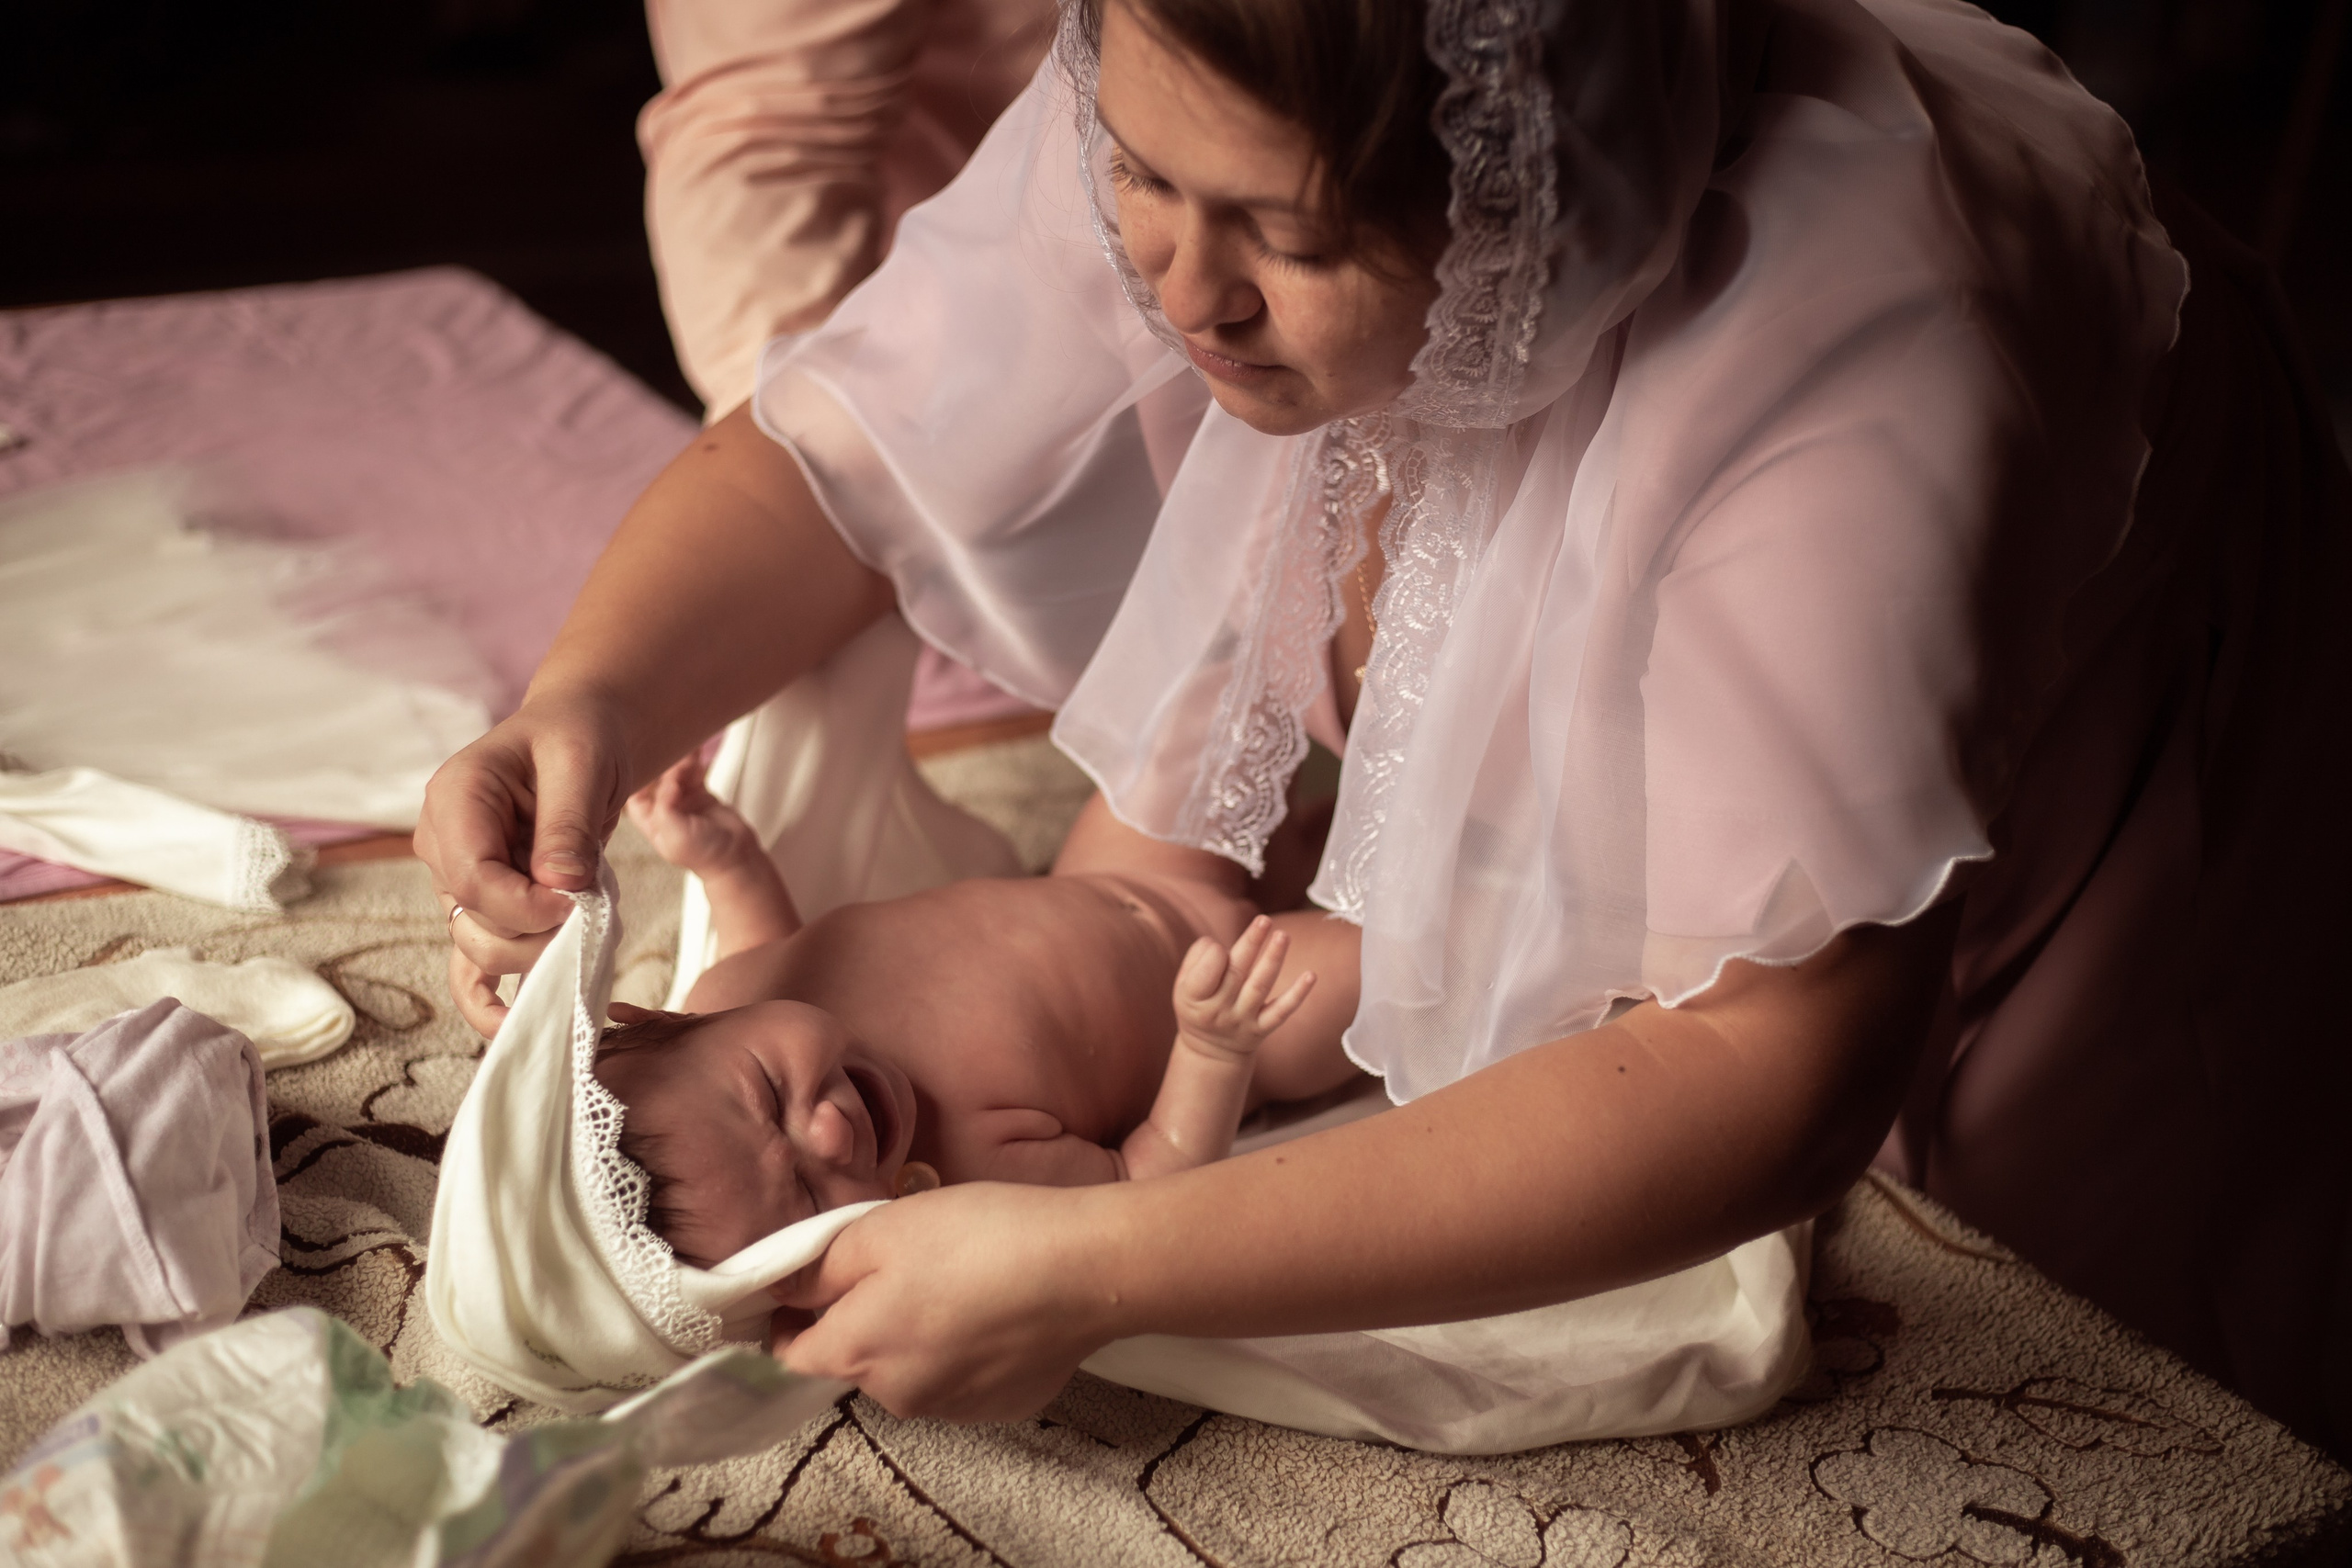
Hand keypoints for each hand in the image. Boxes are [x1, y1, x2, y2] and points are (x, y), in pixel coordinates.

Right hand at [417, 692, 630, 1036]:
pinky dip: (489, 999)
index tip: (576, 901)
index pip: (473, 878)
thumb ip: (568, 826)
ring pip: (478, 947)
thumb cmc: (579, 738)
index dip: (524, 905)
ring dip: (539, 952)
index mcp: (454, 798)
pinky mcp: (480, 906)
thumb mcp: (581, 764)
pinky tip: (510, 1028)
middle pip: (473, 921)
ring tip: (591, 921)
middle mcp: (442, 844)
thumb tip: (562, 888)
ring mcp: (457, 880)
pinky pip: (471, 965)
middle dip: (536, 934)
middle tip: (595, 913)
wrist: (581, 737)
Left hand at [624, 754, 758, 875]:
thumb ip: (665, 807)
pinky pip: (694, 773)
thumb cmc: (704, 853)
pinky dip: (695, 761)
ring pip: (676, 774)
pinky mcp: (700, 794)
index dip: (636, 780)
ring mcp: (683, 801)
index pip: (634, 797)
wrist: (737, 856)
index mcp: (652, 824)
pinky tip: (696, 750)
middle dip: (661, 765)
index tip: (641, 762)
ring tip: (687, 750)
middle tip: (668, 750)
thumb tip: (667, 780)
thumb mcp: (677, 834)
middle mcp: (664, 811)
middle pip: (656, 782)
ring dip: (680, 761)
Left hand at [773, 1183, 1122, 1421]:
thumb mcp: (883, 1229)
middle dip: (867, 1318)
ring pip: (912, 1371)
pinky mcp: (1003, 1405)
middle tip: (906, 1263)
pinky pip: (964, 1379)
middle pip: (857, 1360)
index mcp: (858, 1351)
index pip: (790, 1355)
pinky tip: (998, 1309)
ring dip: (919, 1335)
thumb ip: (818, 1265)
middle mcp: (898, 1396)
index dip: (791, 1319)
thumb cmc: (979, 1237)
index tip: (812, 1283)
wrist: (1086, 1269)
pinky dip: (968, 1350)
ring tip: (962, 1281)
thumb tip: (781, 1291)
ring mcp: (955, 1408)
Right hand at [1174, 916, 1314, 1063]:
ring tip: (1283, 936)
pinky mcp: (1263, 1028)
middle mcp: (1219, 1010)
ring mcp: (1243, 1020)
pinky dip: (1297, 994)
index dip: (1215, 953)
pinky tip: (1310, 976)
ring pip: (1260, 986)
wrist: (1210, 1052)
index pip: (1207, 971)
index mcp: (1194, 998)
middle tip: (1264, 920)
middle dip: (1251, 943)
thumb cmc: (1198, 1005)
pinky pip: (1281, 1011)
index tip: (1218, 948)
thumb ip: (1197, 958)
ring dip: (1273, 960)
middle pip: (1236, 972)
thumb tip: (1218, 943)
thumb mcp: (1182, 986)